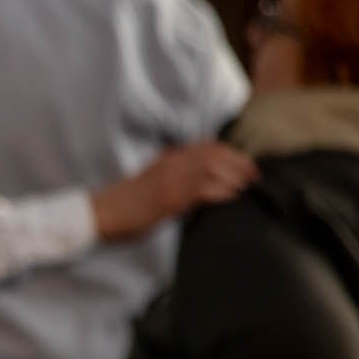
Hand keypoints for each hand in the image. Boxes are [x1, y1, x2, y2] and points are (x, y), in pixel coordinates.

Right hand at [90, 141, 256, 240]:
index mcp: (168, 159)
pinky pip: (203, 189)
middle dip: (239, 163)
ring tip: (246, 186)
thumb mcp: (152, 179)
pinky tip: (231, 196)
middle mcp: (171, 165)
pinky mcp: (170, 199)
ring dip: (234, 177)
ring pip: (212, 169)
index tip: (246, 162)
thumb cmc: (128, 202)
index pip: (206, 146)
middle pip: (214, 155)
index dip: (230, 152)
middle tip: (254, 175)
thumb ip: (173, 173)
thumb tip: (201, 179)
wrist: (104, 212)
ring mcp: (170, 180)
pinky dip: (222, 191)